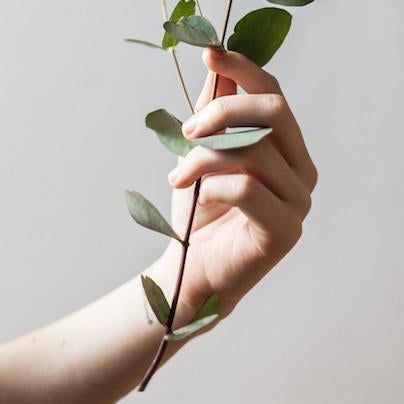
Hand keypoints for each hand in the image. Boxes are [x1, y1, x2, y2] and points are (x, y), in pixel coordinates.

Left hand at [159, 48, 316, 317]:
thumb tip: (218, 70)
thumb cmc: (198, 213)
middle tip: (187, 131)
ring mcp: (299, 202)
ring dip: (205, 158)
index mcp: (287, 151)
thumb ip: (215, 117)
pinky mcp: (285, 231)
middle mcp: (303, 172)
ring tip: (178, 176)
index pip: (275, 96)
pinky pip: (248, 189)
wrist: (193, 268)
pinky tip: (196, 198)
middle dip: (224, 113)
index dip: (245, 70)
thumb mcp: (202, 156)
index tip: (210, 55)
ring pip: (255, 152)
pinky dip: (213, 187)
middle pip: (274, 114)